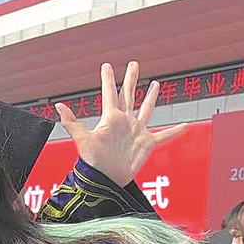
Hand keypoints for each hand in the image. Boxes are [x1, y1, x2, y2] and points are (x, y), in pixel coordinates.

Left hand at [55, 61, 184, 186]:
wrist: (105, 179)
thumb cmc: (92, 161)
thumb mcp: (82, 140)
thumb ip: (72, 122)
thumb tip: (58, 106)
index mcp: (110, 118)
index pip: (109, 94)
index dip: (107, 80)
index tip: (106, 65)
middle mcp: (124, 122)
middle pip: (129, 95)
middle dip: (131, 79)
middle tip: (133, 64)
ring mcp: (136, 131)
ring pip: (146, 109)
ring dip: (151, 97)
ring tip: (155, 84)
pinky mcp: (147, 143)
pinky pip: (165, 136)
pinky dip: (175, 131)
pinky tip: (186, 125)